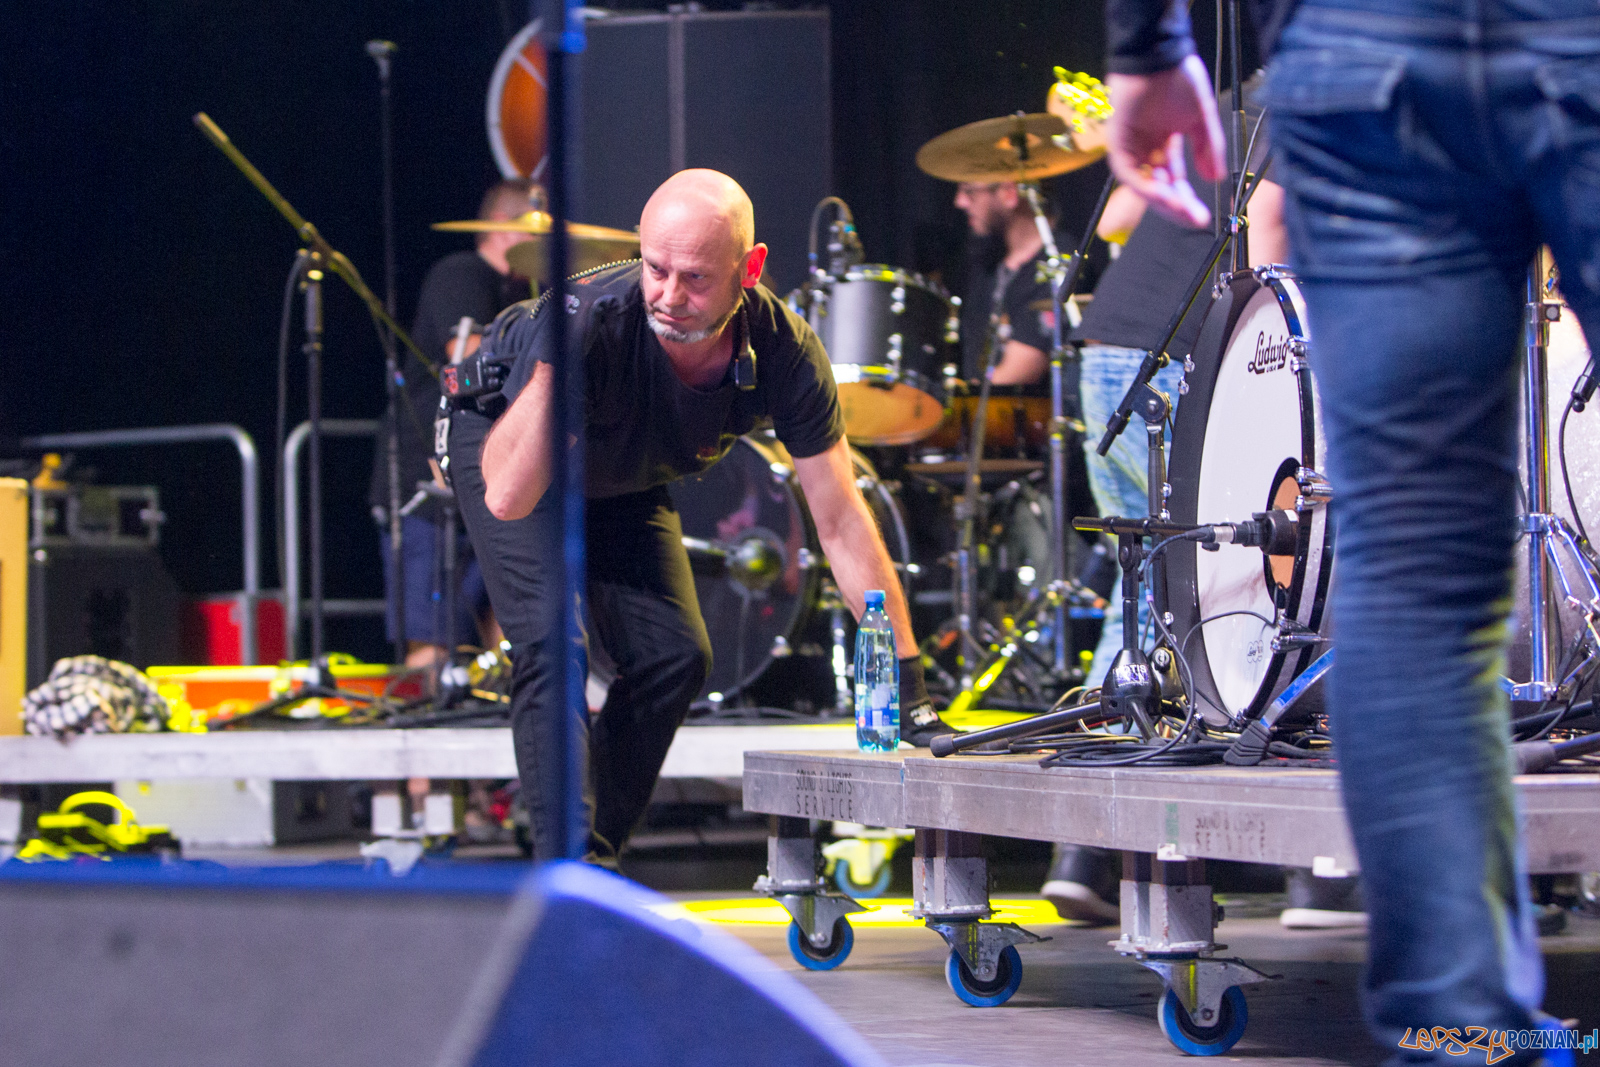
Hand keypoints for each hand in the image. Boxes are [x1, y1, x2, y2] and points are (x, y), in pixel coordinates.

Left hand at [1106, 56, 1225, 228]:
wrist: (1160, 56)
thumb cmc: (1179, 79)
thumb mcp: (1201, 119)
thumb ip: (1209, 148)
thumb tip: (1216, 178)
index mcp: (1165, 143)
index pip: (1174, 179)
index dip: (1187, 198)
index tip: (1203, 216)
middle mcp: (1147, 149)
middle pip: (1159, 187)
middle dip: (1177, 205)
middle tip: (1196, 219)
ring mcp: (1131, 147)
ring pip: (1144, 185)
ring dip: (1163, 201)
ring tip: (1183, 211)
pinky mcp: (1118, 143)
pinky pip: (1130, 173)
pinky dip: (1146, 186)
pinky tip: (1165, 195)